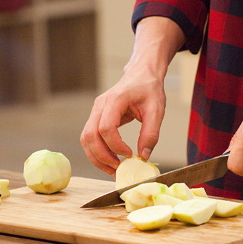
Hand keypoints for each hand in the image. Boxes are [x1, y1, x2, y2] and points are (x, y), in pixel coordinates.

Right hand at [80, 17, 185, 174]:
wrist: (142, 74)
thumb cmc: (149, 89)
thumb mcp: (157, 110)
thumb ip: (151, 134)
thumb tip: (143, 156)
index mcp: (115, 100)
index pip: (106, 128)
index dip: (116, 145)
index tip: (130, 154)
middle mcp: (100, 105)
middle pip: (90, 136)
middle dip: (102, 156)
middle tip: (118, 168)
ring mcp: (96, 111)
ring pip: (86, 139)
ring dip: (96, 157)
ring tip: (113, 169)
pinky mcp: (97, 117)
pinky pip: (90, 137)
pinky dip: (97, 152)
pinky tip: (110, 160)